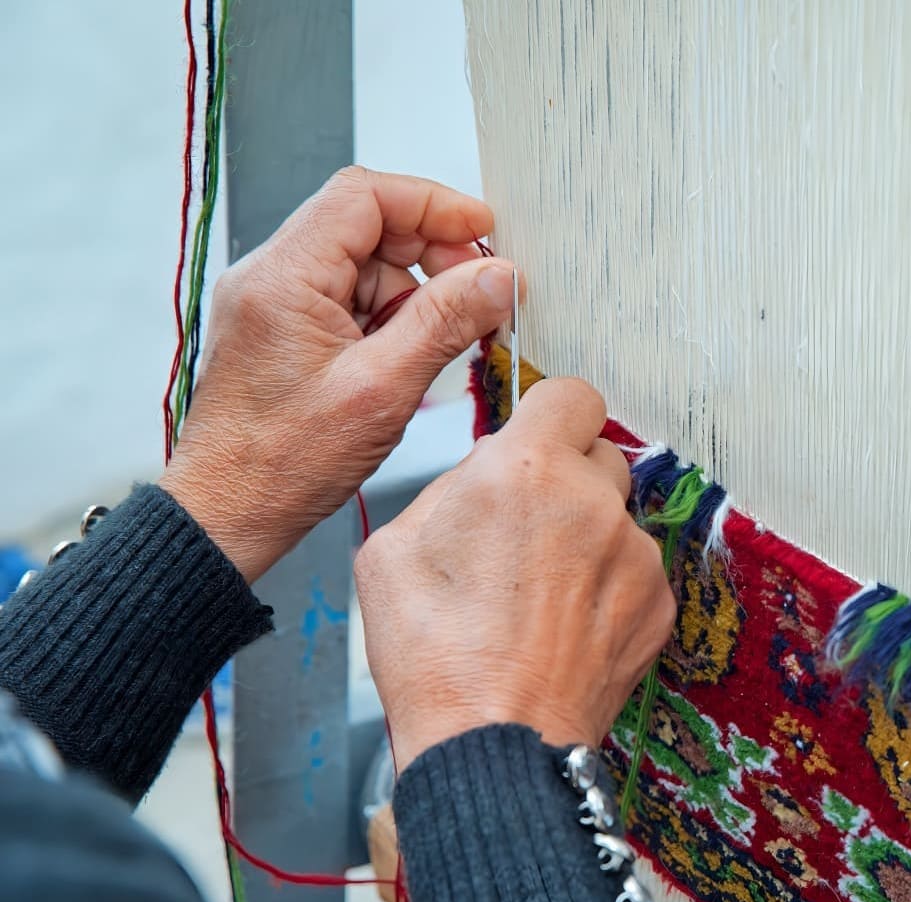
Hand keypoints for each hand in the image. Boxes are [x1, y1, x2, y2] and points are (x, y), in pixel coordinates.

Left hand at [159, 166, 515, 582]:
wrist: (229, 513)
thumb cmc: (284, 464)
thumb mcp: (384, 389)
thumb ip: (445, 323)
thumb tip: (498, 277)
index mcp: (284, 276)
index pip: (365, 195)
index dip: (433, 205)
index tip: (483, 232)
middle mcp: (270, 277)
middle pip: (368, 228)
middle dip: (431, 257)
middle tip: (478, 297)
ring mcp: (274, 303)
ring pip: (364, 269)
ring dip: (413, 299)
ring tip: (437, 352)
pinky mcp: (282, 332)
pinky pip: (349, 302)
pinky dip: (388, 324)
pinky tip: (406, 366)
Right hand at [354, 378, 676, 769]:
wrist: (493, 741)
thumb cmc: (435, 655)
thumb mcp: (393, 548)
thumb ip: (451, 488)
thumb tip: (484, 476)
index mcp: (525, 468)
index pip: (571, 394)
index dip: (551, 415)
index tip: (539, 438)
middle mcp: (594, 500)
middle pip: (600, 454)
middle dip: (568, 478)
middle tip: (527, 528)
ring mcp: (634, 554)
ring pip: (617, 518)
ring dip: (588, 537)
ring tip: (540, 594)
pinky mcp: (658, 603)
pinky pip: (635, 572)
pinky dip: (608, 588)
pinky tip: (566, 626)